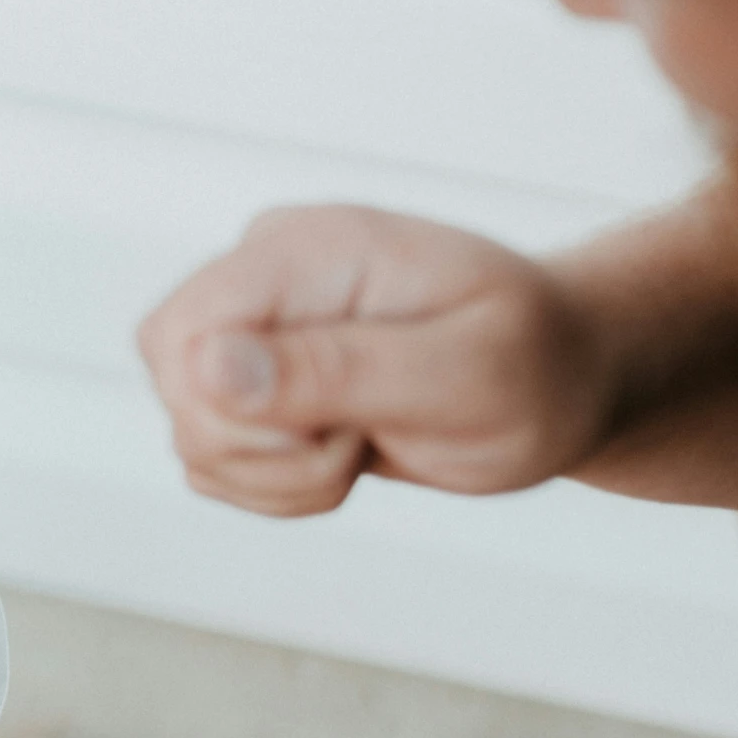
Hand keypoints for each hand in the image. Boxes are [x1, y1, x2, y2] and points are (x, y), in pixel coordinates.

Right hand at [136, 206, 617, 515]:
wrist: (562, 377)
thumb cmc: (535, 365)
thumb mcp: (462, 374)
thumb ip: (335, 370)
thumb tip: (208, 369)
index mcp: (308, 248)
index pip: (184, 330)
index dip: (235, 409)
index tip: (336, 428)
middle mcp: (262, 276)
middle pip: (175, 386)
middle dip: (265, 455)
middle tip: (359, 439)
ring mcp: (249, 330)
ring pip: (192, 438)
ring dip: (278, 479)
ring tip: (364, 443)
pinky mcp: (248, 385)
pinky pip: (211, 462)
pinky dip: (275, 490)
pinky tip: (342, 457)